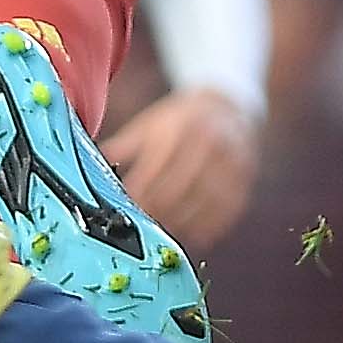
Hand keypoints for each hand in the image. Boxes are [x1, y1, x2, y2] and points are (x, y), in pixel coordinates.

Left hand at [106, 85, 261, 249]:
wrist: (229, 105)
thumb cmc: (181, 119)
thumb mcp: (152, 122)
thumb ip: (125, 144)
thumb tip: (97, 158)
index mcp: (180, 128)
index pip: (156, 168)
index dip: (140, 192)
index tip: (127, 208)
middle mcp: (209, 144)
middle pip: (180, 188)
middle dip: (159, 211)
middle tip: (143, 228)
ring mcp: (231, 162)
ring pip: (205, 203)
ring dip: (184, 223)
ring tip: (165, 234)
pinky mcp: (245, 178)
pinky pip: (229, 209)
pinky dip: (212, 226)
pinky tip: (196, 236)